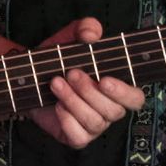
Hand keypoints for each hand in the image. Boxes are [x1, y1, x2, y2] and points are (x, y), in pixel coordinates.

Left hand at [28, 16, 145, 147]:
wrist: (30, 76)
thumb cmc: (59, 58)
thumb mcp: (71, 37)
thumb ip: (85, 28)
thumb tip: (91, 35)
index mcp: (117, 89)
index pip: (135, 98)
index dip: (124, 93)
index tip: (104, 80)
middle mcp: (109, 110)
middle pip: (113, 111)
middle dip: (89, 91)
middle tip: (71, 73)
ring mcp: (93, 126)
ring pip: (94, 122)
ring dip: (73, 101)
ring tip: (56, 83)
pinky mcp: (75, 137)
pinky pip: (79, 137)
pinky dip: (67, 120)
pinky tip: (56, 105)